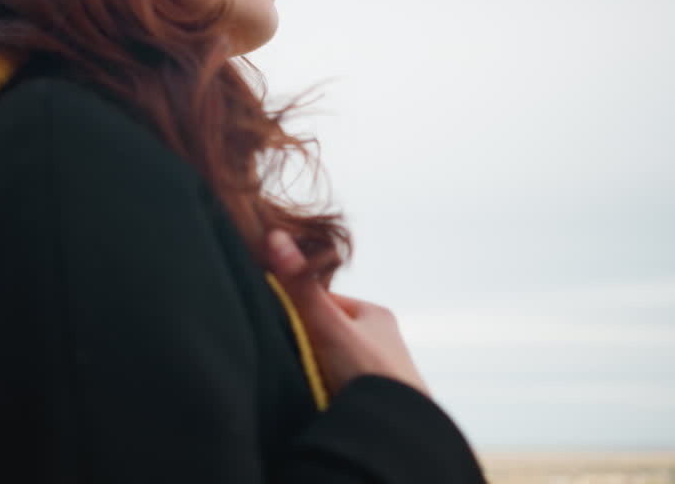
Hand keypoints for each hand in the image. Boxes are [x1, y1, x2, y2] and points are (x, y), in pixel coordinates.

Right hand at [266, 230, 430, 398]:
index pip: (323, 302)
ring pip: (333, 362)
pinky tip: (316, 401)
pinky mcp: (376, 401)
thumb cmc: (368, 375)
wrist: (400, 438)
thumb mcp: (328, 327)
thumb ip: (301, 287)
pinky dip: (326, 391)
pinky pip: (340, 388)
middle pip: (328, 333)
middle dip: (306, 344)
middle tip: (285, 357)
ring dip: (315, 371)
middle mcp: (382, 340)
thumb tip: (275, 235)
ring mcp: (380, 372)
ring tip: (300, 382)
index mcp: (375, 315)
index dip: (295, 310)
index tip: (273, 323)